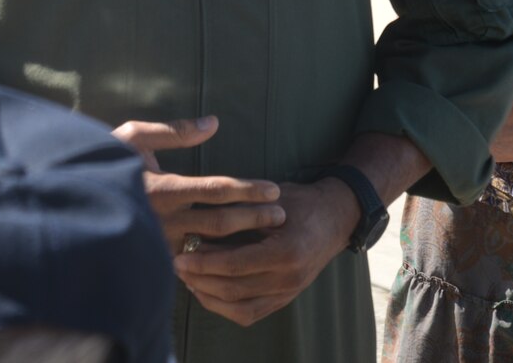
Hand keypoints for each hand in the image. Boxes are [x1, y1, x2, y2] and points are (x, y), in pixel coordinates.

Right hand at [112, 116, 285, 252]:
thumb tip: (214, 122)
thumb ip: (175, 132)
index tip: (273, 189)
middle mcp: (164, 219)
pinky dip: (218, 258)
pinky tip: (240, 256)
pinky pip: (193, 260)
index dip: (248, 190)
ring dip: (243, 240)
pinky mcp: (155, 257)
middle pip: (221, 222)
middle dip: (255, 217)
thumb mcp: (134, 136)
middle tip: (282, 215)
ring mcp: (160, 242)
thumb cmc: (104, 161)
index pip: (216, 190)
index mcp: (164, 188)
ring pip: (210, 246)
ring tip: (269, 233)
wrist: (70, 202)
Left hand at [172, 178, 357, 326]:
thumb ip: (238, 212)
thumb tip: (197, 224)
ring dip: (209, 296)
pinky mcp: (285, 299)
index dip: (203, 262)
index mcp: (286, 253)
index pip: (235, 265)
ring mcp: (289, 293)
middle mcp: (289, 279)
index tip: (178, 255)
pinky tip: (207, 291)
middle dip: (200, 280)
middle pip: (233, 290)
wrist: (336, 217)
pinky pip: (250, 314)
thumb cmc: (301, 202)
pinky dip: (224, 306)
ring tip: (187, 279)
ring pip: (239, 308)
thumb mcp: (271, 199)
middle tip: (175, 266)